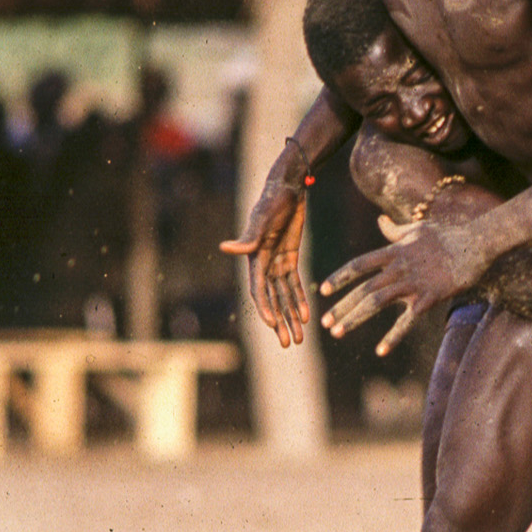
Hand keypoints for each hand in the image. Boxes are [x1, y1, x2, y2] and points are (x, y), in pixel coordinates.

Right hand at [219, 181, 310, 346]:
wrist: (288, 188)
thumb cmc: (272, 201)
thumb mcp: (262, 219)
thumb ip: (249, 237)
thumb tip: (226, 248)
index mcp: (254, 258)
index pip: (259, 289)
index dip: (266, 307)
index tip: (273, 325)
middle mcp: (263, 264)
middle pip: (272, 299)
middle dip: (281, 321)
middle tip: (290, 343)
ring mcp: (276, 262)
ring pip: (284, 296)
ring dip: (291, 316)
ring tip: (299, 338)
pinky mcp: (289, 258)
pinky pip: (295, 284)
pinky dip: (300, 299)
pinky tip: (306, 316)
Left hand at [319, 221, 491, 355]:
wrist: (476, 242)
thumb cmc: (447, 235)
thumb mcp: (417, 228)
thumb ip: (394, 230)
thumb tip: (380, 220)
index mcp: (394, 252)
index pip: (359, 265)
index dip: (340, 278)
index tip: (324, 291)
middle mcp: (398, 268)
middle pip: (363, 289)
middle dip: (341, 306)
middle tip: (324, 322)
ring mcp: (413, 283)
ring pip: (376, 303)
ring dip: (355, 318)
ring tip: (338, 333)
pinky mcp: (429, 298)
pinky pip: (407, 320)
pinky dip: (393, 337)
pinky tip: (380, 351)